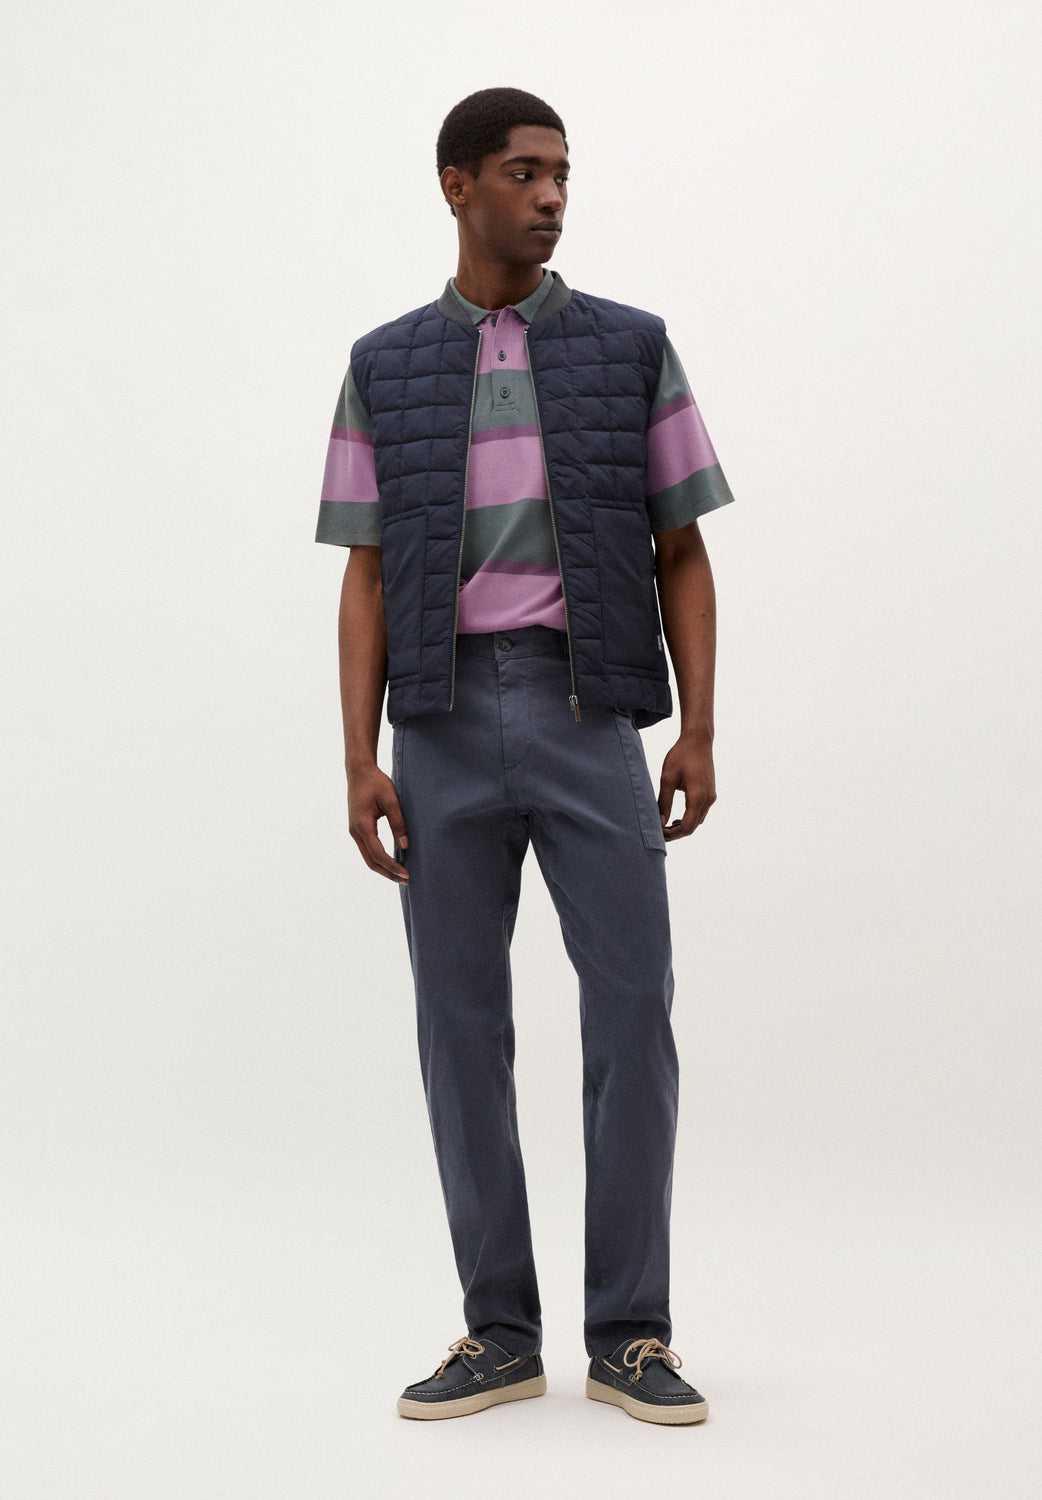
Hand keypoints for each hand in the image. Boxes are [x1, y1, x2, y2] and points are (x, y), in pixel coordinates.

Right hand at [347, 764, 409, 882]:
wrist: (359, 771)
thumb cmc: (376, 782)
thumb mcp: (391, 800)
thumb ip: (398, 823)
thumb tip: (405, 846)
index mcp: (362, 826)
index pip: (378, 854)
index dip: (392, 866)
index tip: (407, 873)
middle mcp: (355, 832)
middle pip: (371, 862)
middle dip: (388, 873)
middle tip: (406, 880)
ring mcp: (354, 831)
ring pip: (368, 857)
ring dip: (383, 868)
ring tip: (400, 875)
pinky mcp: (357, 829)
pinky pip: (367, 850)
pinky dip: (378, 859)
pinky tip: (391, 862)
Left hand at [657, 735, 716, 840]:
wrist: (698, 740)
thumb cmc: (681, 755)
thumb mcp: (667, 778)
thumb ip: (664, 802)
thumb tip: (659, 822)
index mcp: (698, 797)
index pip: (687, 827)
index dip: (672, 834)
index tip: (657, 833)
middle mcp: (708, 799)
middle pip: (693, 827)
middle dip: (675, 832)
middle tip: (658, 832)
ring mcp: (711, 796)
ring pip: (697, 821)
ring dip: (683, 826)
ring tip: (665, 825)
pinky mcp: (710, 792)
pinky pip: (700, 812)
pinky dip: (689, 818)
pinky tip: (676, 817)